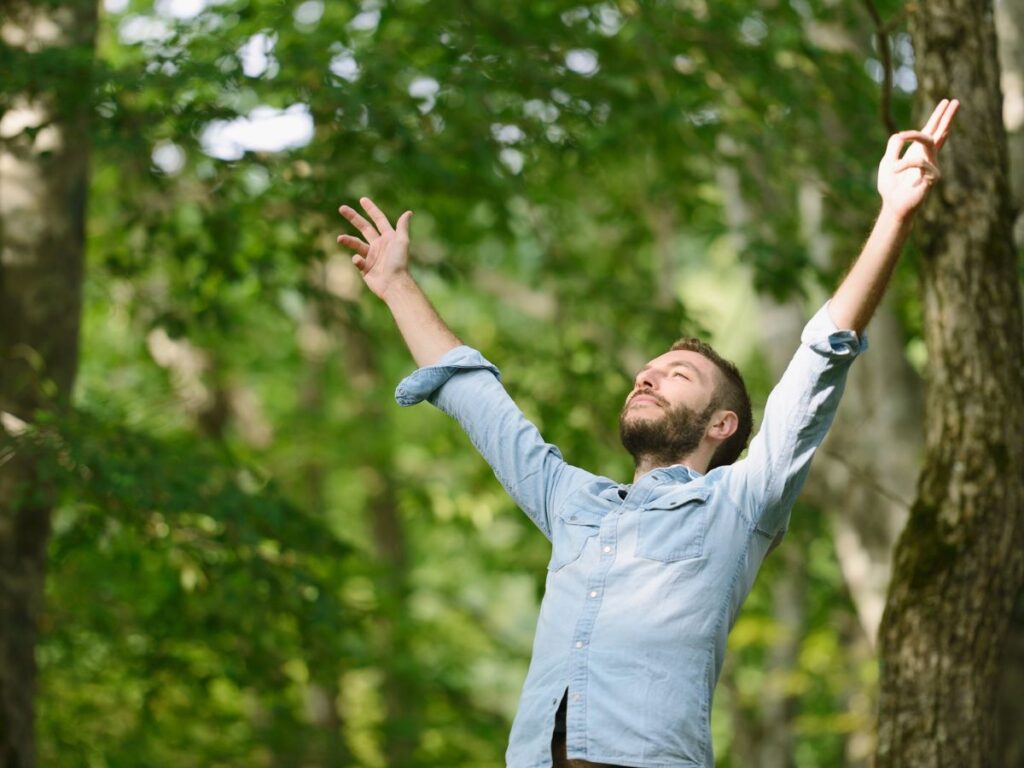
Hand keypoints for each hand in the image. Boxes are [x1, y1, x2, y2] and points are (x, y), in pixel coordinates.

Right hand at [337, 197, 413, 299]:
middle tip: (341, 208)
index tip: (362, 199)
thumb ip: (402, 227)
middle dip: (353, 218)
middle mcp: (379, 245)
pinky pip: (357, 261)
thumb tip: (409, 212)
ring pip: (356, 244)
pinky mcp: (366, 268)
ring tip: (339, 238)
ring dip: (348, 240)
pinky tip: (359, 261)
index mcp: (388, 237)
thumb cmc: (399, 262)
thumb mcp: (402, 242)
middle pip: (364, 228)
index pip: (378, 220)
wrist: (394, 284)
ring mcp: (372, 257)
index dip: (371, 210)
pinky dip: (356, 260)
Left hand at [877, 98, 958, 219]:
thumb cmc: (891, 186)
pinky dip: (904, 164)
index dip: (938, 117)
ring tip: (901, 136)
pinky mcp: (932, 176)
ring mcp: (932, 166)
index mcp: (918, 152)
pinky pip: (920, 162)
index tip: (946, 102)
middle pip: (941, 132)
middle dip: (947, 116)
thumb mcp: (887, 161)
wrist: (893, 205)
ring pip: (929, 141)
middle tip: (955, 100)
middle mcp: (928, 156)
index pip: (931, 131)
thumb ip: (894, 147)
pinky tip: (896, 170)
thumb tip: (899, 134)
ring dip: (913, 136)